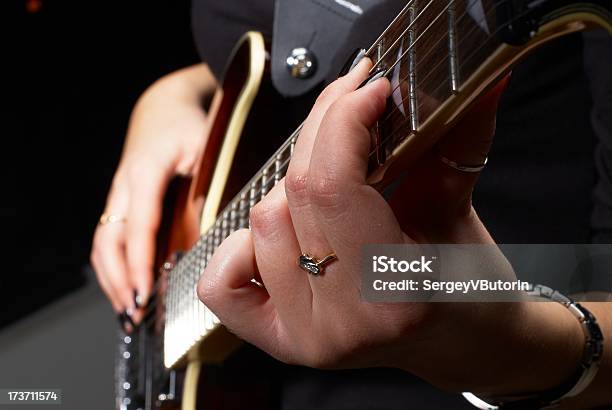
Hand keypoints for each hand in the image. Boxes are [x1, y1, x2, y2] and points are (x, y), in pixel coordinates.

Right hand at [91, 64, 215, 322]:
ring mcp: (118, 196)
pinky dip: (115, 268)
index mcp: (144, 172)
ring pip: (104, 244)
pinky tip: (126, 289)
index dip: (139, 262)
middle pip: (109, 241)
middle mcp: (124, 187)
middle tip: (135, 312)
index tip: (144, 292)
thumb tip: (213, 233)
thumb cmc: (186, 129)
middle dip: (119, 280)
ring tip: (128, 312)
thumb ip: (207, 187)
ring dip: (113, 280)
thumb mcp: (205, 150)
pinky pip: (111, 240)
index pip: (139, 226)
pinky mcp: (120, 204)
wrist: (162, 108)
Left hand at [197, 60, 582, 395]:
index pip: (332, 187)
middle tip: (354, 111)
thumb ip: (458, 140)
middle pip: (295, 194)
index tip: (367, 89)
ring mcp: (305, 334)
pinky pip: (223, 283)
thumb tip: (475, 83)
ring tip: (333, 187)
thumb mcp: (463, 211)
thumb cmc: (469, 286)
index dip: (342, 120)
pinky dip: (242, 246)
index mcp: (395, 292)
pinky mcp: (282, 340)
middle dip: (323, 133)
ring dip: (293, 189)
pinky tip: (283, 232)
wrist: (459, 339)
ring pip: (262, 224)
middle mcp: (341, 321)